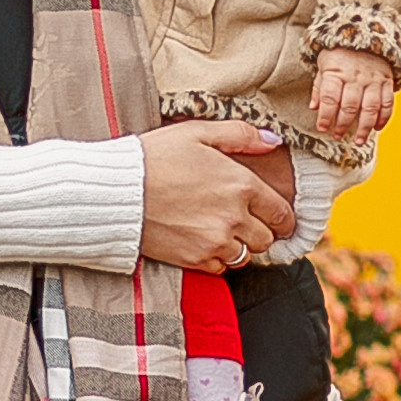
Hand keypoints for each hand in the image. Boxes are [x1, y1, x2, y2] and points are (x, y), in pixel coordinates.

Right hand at [138, 122, 299, 271]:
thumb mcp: (197, 133)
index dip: (284, 218)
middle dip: (261, 231)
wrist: (116, 192)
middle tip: (246, 222)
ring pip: (247, 256)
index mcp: (241, 185)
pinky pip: (221, 268)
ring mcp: (215, 242)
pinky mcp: (194, 260)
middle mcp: (234, 217)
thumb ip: (240, 135)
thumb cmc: (154, 157)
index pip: (281, 213)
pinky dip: (218, 258)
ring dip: (240, 245)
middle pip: (267, 238)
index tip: (279, 219)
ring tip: (223, 231)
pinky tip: (204, 241)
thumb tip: (273, 140)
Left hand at [312, 48, 397, 142]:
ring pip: (370, 107)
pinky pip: (387, 102)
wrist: (366, 33)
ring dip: (365, 127)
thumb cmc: (339, 53)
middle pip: (349, 105)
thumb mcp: (324, 64)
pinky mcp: (386, 81)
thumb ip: (319, 87)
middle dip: (343, 124)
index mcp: (336, 71)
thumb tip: (314, 107)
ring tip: (359, 141)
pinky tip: (377, 128)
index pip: (330, 97)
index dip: (326, 115)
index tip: (323, 128)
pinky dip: (383, 117)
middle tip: (338, 136)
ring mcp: (373, 79)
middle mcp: (355, 76)